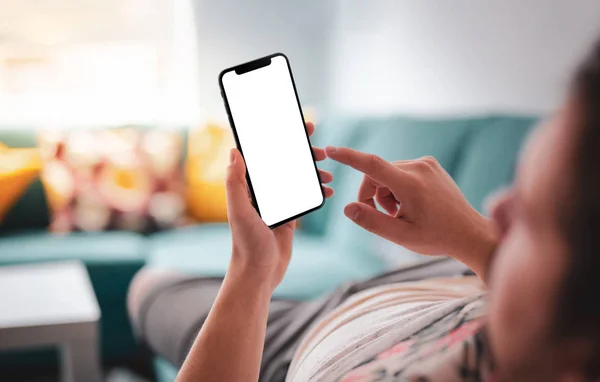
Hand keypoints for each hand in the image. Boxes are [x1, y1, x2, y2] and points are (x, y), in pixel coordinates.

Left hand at [225, 122, 332, 290]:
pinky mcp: (288, 216)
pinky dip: (316, 192)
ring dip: (312, 173)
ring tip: (327, 175)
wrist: (259, 273)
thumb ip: (235, 182)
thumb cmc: (246, 244)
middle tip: (320, 150)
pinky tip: (328, 192)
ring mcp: (277, 203)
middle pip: (283, 164)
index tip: (297, 128)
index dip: (278, 138)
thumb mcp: (239, 211)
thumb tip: (234, 151)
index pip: (263, 156)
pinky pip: (304, 197)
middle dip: (302, 154)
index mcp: (248, 187)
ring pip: (297, 179)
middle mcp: (262, 192)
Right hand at [325, 146, 496, 278]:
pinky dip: (396, 187)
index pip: (373, 165)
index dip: (349, 157)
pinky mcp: (429, 165)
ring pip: (387, 173)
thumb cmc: (437, 237)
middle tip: (383, 217)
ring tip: (400, 213)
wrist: (469, 233)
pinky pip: (400, 171)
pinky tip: (410, 204)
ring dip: (385, 193)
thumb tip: (347, 208)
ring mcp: (426, 164)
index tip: (331, 150)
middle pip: (376, 174)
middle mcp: (419, 167)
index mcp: (411, 185)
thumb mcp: (401, 236)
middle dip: (372, 195)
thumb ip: (372, 222)